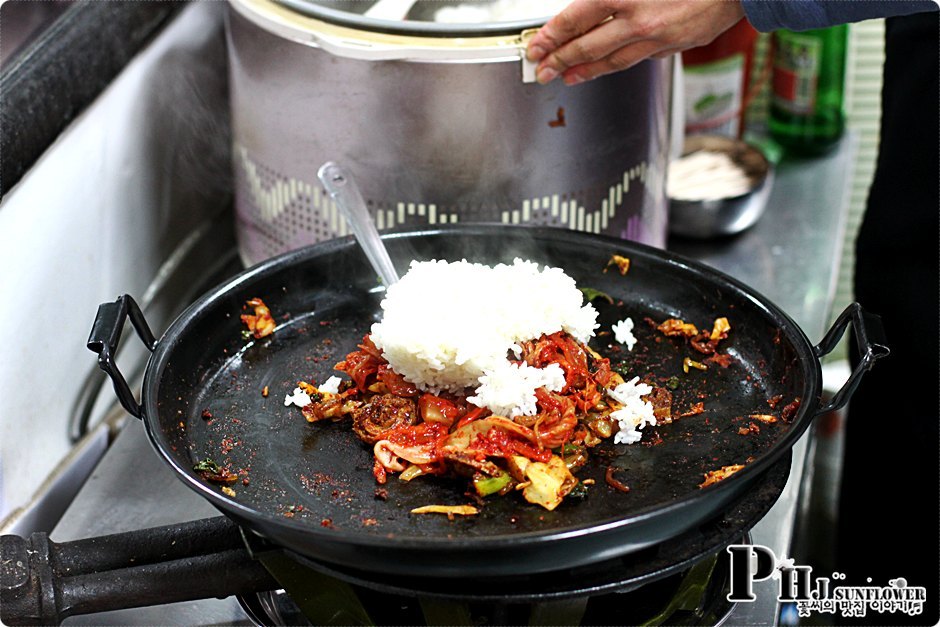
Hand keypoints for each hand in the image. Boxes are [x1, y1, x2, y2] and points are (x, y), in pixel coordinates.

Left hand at [526, 0, 744, 84]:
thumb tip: (588, 6)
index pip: (575, 19)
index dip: (551, 35)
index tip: (537, 45)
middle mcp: (639, 21)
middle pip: (587, 47)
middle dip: (559, 61)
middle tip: (542, 70)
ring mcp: (658, 38)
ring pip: (611, 61)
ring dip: (584, 71)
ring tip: (567, 77)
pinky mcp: (674, 46)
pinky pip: (639, 58)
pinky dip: (617, 63)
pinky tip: (606, 66)